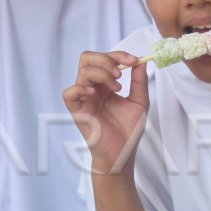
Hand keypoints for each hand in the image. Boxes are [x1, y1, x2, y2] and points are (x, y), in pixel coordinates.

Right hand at [63, 50, 146, 173]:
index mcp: (105, 85)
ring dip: (101, 73)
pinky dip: (80, 88)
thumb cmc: (129, 132)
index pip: (105, 59)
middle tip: (121, 72)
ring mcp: (84, 99)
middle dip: (106, 59)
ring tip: (116, 87)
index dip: (119, 55)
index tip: (134, 60)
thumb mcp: (140, 102)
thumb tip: (142, 61)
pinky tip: (95, 94)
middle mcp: (93, 88)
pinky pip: (69, 93)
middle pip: (88, 58)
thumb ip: (140, 82)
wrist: (122, 154)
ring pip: (82, 71)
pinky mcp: (77, 111)